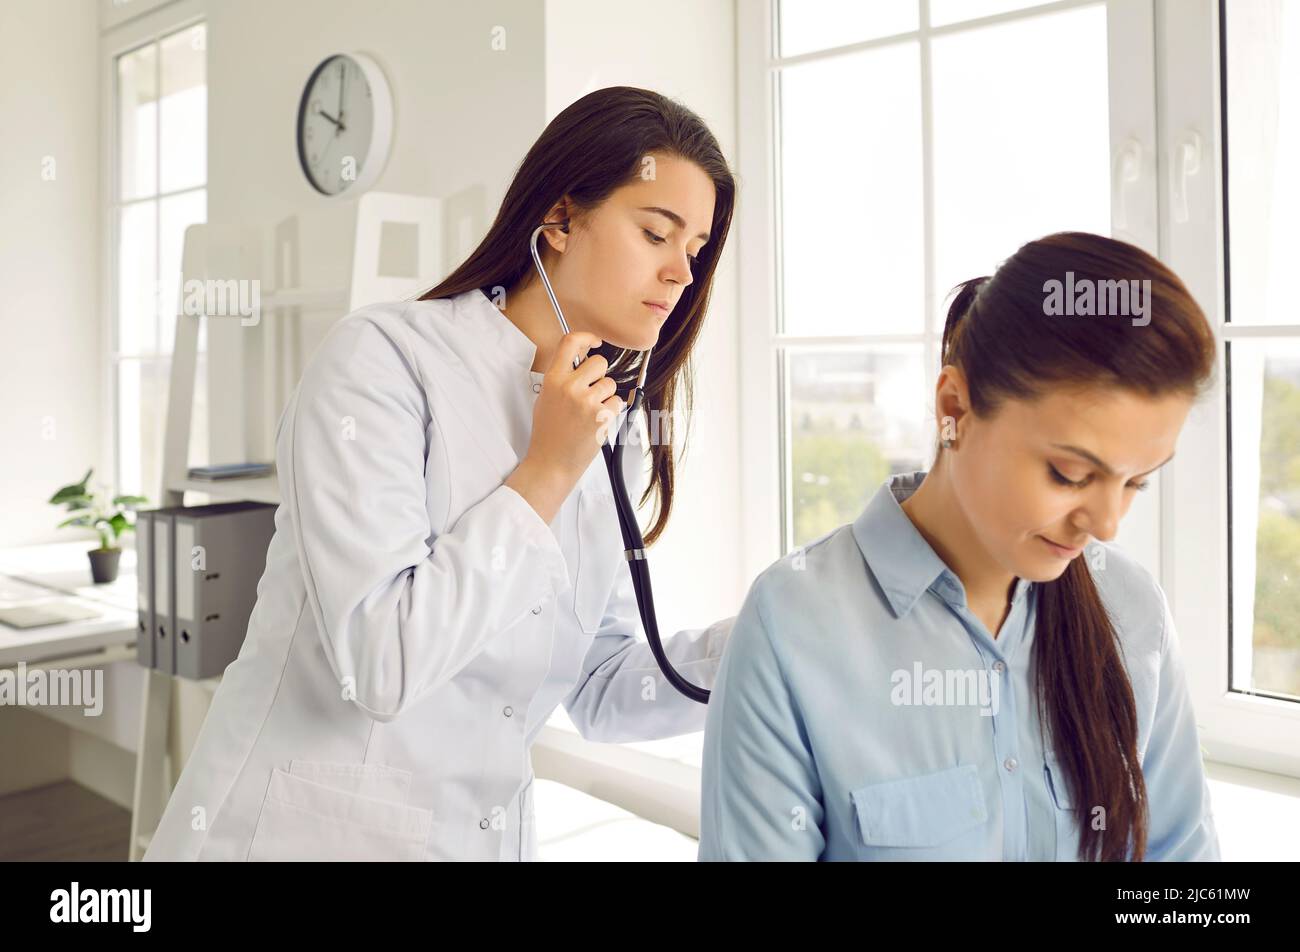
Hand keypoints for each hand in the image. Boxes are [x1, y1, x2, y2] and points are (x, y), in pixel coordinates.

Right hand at [505, 332, 625, 522]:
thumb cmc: (548, 433)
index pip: (570, 342)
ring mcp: (586, 401)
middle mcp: (569, 387)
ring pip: (610, 384)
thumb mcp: (545, 398)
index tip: (595, 342)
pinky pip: (616, 402)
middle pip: (599, 363)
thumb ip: (561, 376)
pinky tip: (596, 422)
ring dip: (605, 396)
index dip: (586, 337)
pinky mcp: (601, 416)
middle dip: (599, 375)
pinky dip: (611, 412)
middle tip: (591, 391)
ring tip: (590, 412)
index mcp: (552, 380)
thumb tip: (580, 356)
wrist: (551, 463)